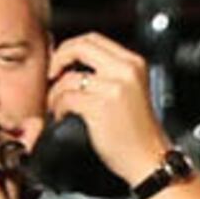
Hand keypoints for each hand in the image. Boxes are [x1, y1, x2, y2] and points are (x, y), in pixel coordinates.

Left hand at [48, 32, 172, 187]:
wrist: (149, 159)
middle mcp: (126, 71)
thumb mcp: (129, 90)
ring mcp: (114, 88)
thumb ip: (108, 72)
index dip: (70, 47)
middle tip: (51, 76)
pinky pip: (67, 97)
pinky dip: (58, 107)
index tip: (60, 61)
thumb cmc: (136, 131)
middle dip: (58, 59)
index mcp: (133, 63)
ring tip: (56, 104)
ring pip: (69, 77)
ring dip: (55, 92)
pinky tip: (62, 116)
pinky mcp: (101, 107)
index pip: (93, 39)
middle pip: (80, 47)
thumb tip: (70, 60)